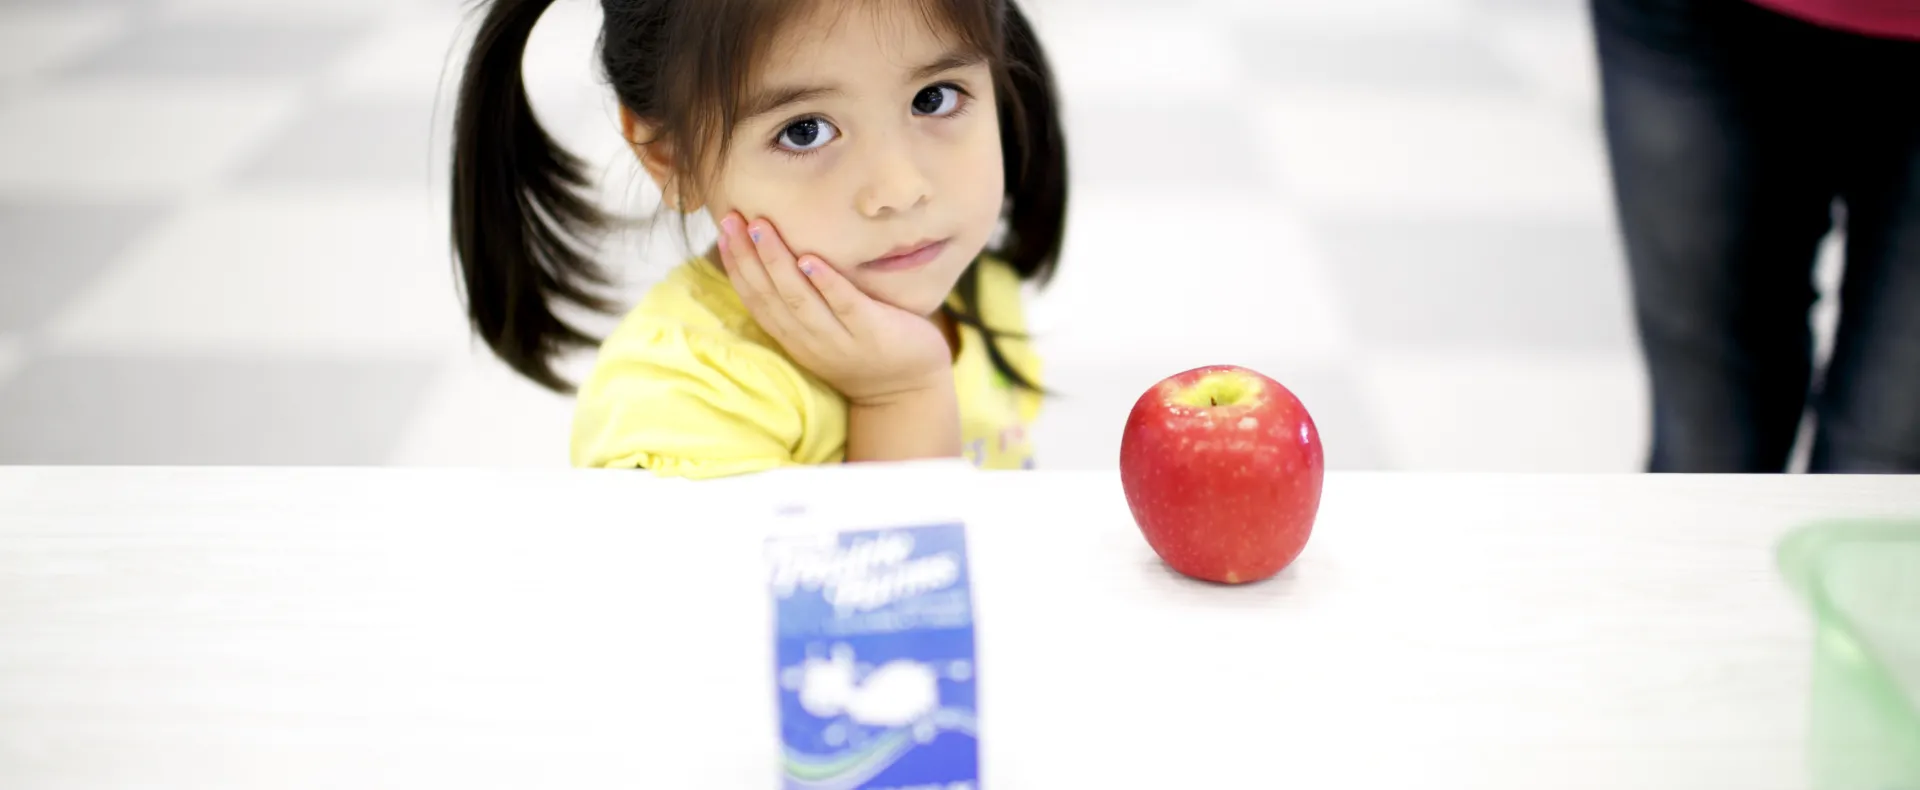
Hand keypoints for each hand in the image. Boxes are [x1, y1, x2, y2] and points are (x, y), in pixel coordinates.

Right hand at [715, 213, 952, 404]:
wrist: (907, 389)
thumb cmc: (864, 348)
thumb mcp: (822, 329)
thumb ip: (801, 301)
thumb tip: (777, 255)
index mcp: (793, 336)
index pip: (755, 298)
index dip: (736, 264)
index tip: (724, 228)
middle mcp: (809, 340)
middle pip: (769, 295)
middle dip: (747, 255)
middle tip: (732, 219)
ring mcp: (839, 339)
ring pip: (799, 299)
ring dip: (777, 262)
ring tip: (761, 228)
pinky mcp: (872, 333)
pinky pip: (845, 306)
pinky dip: (826, 284)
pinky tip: (811, 260)